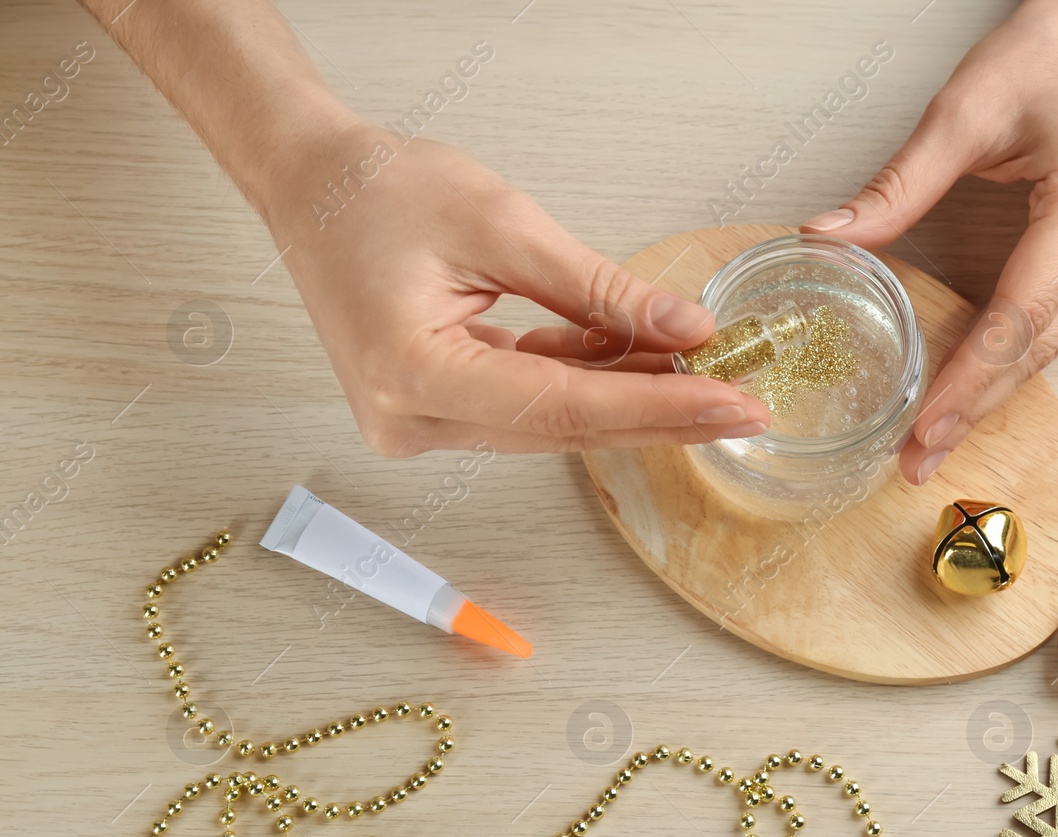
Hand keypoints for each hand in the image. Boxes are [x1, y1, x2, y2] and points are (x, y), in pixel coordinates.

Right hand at [265, 125, 771, 455]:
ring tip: (707, 375)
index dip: (657, 409)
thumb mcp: (503, 225)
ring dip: (630, 397)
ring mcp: (418, 422)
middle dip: (660, 412)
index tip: (730, 405)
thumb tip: (688, 330)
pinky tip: (645, 363)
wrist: (311, 185)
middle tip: (744, 406)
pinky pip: (528, 404)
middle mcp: (410, 419)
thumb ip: (599, 290)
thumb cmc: (380, 191)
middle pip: (563, 428)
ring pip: (552, 421)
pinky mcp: (434, 409)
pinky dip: (587, 381)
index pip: (563, 408)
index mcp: (413, 375)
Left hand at [802, 0, 1057, 483]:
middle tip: (920, 461)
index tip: (922, 430)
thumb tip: (827, 238)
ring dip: (996, 392)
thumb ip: (898, 185)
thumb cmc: (1054, 45)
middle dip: (978, 410)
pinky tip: (975, 383)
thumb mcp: (964, 109)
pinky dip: (1014, 356)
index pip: (1018, 318)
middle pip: (1040, 347)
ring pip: (1054, 341)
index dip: (968, 382)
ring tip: (939, 437)